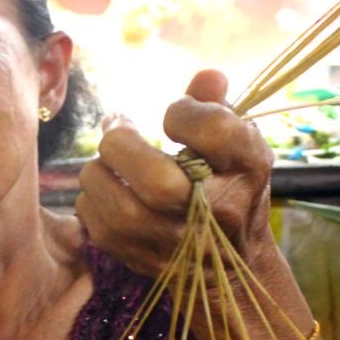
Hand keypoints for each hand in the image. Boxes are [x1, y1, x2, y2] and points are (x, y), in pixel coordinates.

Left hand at [75, 69, 276, 278]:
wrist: (232, 264)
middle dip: (122, 145)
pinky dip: (91, 199)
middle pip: (159, 183)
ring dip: (98, 171)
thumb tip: (207, 75)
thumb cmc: (230, 187)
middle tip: (117, 127)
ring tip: (106, 159)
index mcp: (247, 171)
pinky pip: (98, 225)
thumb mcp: (237, 147)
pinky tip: (106, 188)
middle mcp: (218, 212)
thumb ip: (217, 107)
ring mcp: (179, 243)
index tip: (175, 115)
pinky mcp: (144, 260)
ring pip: (120, 209)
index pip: (216, 132)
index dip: (185, 113)